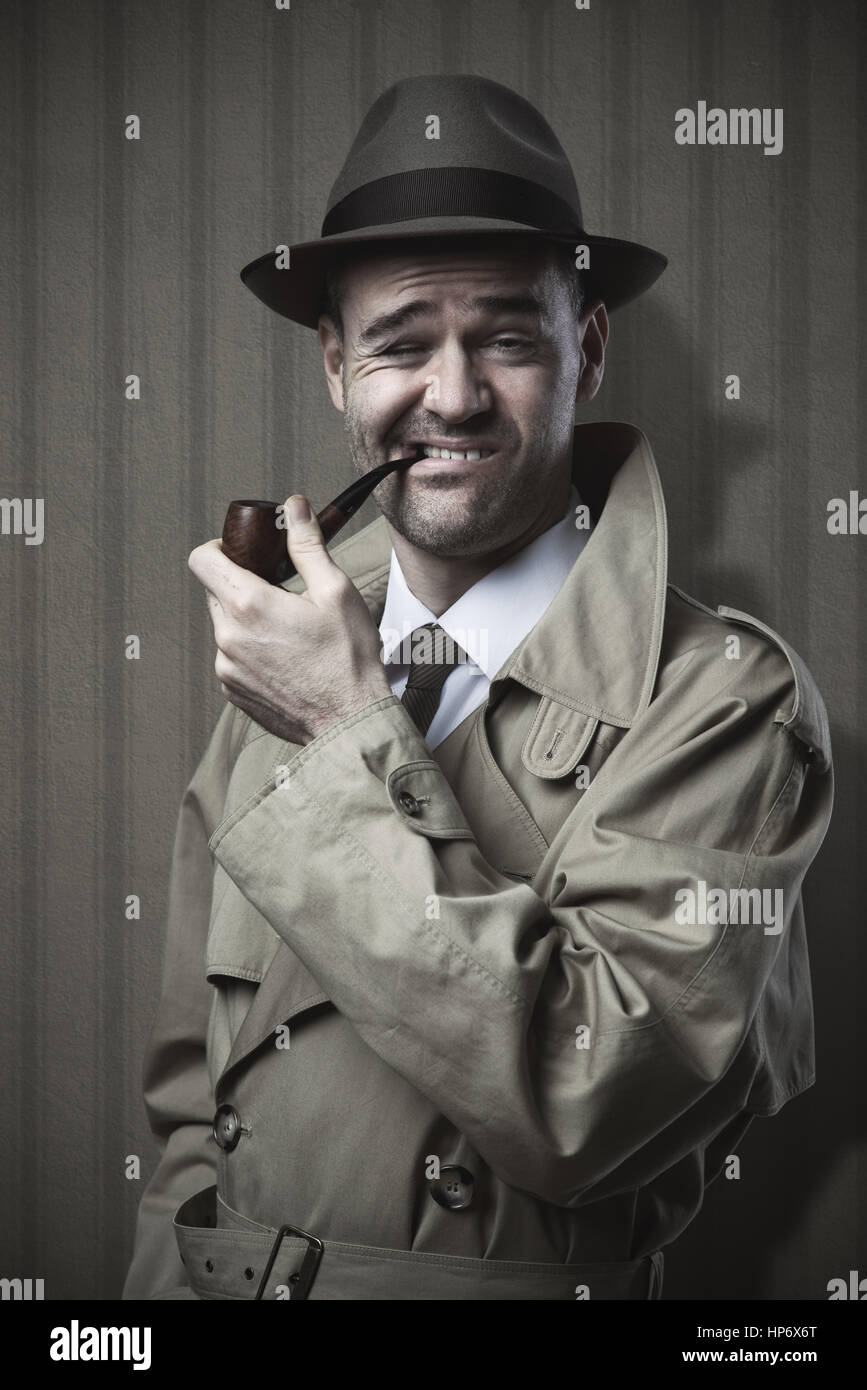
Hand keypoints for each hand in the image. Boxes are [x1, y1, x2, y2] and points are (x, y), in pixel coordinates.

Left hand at [188, 494, 391, 744]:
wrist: (350, 723)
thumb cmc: (348, 660)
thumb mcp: (335, 591)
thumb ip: (307, 544)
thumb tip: (293, 507)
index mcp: (248, 605)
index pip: (201, 559)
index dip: (218, 547)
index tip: (241, 552)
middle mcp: (227, 637)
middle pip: (215, 592)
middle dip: (242, 585)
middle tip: (280, 592)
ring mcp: (227, 668)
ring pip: (225, 627)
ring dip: (248, 621)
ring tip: (290, 632)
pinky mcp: (233, 692)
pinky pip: (232, 658)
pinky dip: (252, 651)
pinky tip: (287, 659)